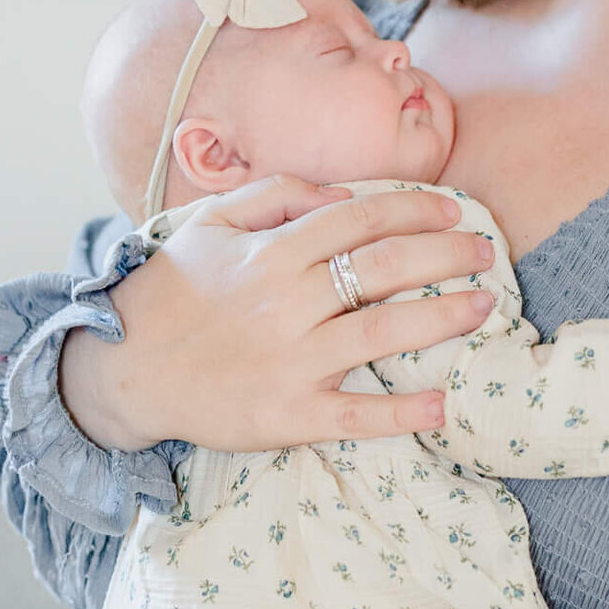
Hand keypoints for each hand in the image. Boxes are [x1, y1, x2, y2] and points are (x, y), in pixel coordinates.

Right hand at [59, 175, 495, 451]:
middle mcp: (288, 302)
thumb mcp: (208, 224)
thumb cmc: (170, 293)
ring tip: (483, 305)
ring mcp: (291, 362)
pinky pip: (356, 416)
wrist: (122, 369)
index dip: (415, 209)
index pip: (361, 219)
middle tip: (486, 251)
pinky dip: (402, 413)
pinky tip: (443, 405)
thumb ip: (272, 195)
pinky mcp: (288, 416)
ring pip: (383, 332)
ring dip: (442, 317)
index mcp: (272, 252)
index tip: (454, 210)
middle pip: (386, 267)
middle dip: (446, 253)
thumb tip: (338, 192)